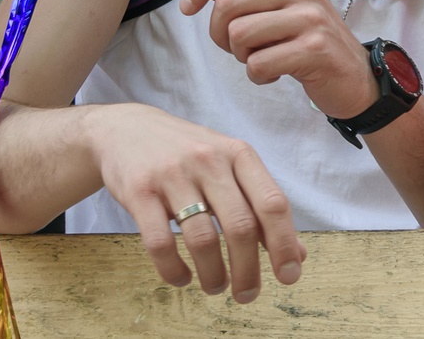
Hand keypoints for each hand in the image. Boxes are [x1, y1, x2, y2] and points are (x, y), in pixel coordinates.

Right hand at [86, 103, 304, 302]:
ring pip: (202, 239)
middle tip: (248, 295)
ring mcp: (173, 175)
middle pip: (240, 226)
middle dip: (248, 270)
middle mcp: (209, 161)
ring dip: (213, 274)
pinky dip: (174, 270)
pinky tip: (182, 277)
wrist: (126, 129)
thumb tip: (297, 254)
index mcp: (239, 154)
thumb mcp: (230, 166)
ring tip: (216, 286)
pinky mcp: (140, 191)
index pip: (272, 202)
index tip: (289, 276)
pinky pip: (160, 243)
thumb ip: (261, 205)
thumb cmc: (189, 154)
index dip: (284, 243)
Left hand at [180, 0, 375, 118]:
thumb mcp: (275, 6)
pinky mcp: (314, 49)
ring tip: (263, 58)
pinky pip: (257, 64)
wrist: (353, 75)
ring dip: (241, 56)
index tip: (188, 7)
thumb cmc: (306, 39)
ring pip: (238, 34)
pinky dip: (258, 76)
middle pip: (227, 2)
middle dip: (219, 33)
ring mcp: (310, 17)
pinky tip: (278, 73)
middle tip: (240, 47)